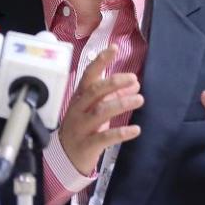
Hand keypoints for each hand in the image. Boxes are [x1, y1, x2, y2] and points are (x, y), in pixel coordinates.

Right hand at [58, 45, 143, 175]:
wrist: (64, 156)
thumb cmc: (82, 126)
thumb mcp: (95, 108)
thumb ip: (113, 95)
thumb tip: (134, 84)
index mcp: (80, 97)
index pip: (88, 75)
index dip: (100, 61)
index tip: (113, 48)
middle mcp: (79, 109)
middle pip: (94, 91)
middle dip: (113, 82)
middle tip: (133, 78)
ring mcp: (82, 127)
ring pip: (100, 112)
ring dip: (120, 104)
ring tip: (139, 98)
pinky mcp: (87, 145)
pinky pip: (105, 138)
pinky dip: (121, 133)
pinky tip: (136, 129)